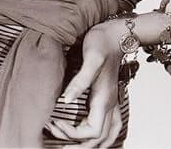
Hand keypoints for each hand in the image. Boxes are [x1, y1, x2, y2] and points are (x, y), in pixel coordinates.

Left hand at [45, 20, 124, 146]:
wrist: (116, 34)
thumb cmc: (101, 43)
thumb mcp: (90, 58)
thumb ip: (79, 81)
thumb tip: (65, 100)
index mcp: (104, 98)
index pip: (92, 131)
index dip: (72, 133)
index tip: (54, 122)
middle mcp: (110, 105)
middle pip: (99, 139)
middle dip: (77, 144)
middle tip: (54, 136)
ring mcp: (112, 103)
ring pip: (107, 136)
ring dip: (89, 144)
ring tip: (68, 142)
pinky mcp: (109, 98)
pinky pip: (109, 127)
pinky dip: (98, 137)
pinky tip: (87, 135)